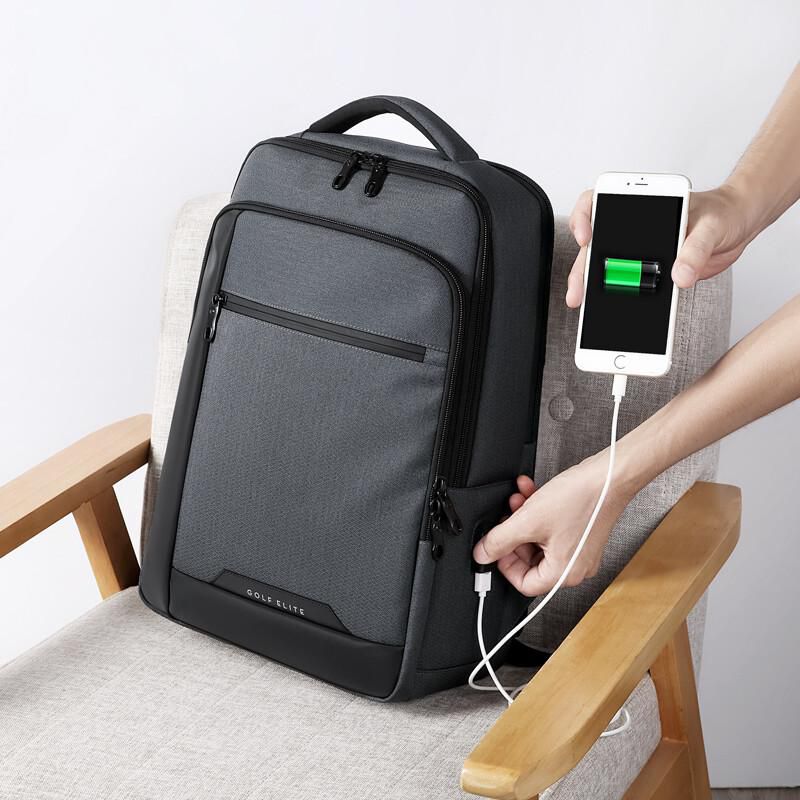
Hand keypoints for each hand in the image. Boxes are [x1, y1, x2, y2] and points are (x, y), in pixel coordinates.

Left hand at [472, 455, 630, 595]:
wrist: (609, 476)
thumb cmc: (582, 500)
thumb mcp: (528, 520)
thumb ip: (499, 541)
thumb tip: (481, 555)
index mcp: (563, 573)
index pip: (524, 584)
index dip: (505, 565)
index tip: (496, 546)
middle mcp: (574, 566)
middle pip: (530, 560)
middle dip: (513, 534)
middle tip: (507, 517)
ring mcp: (578, 549)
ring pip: (538, 540)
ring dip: (523, 518)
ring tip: (518, 499)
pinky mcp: (580, 531)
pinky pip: (550, 528)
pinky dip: (537, 512)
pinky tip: (529, 492)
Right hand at [565, 184, 753, 307]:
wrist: (737, 227)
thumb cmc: (723, 213)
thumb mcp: (712, 226)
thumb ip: (696, 249)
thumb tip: (680, 276)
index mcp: (642, 206)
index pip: (597, 202)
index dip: (583, 218)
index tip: (586, 237)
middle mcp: (632, 229)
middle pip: (594, 247)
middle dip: (583, 271)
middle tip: (580, 292)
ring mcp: (638, 251)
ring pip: (606, 270)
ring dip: (594, 290)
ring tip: (588, 312)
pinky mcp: (648, 272)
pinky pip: (627, 286)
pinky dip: (618, 301)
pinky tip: (614, 316)